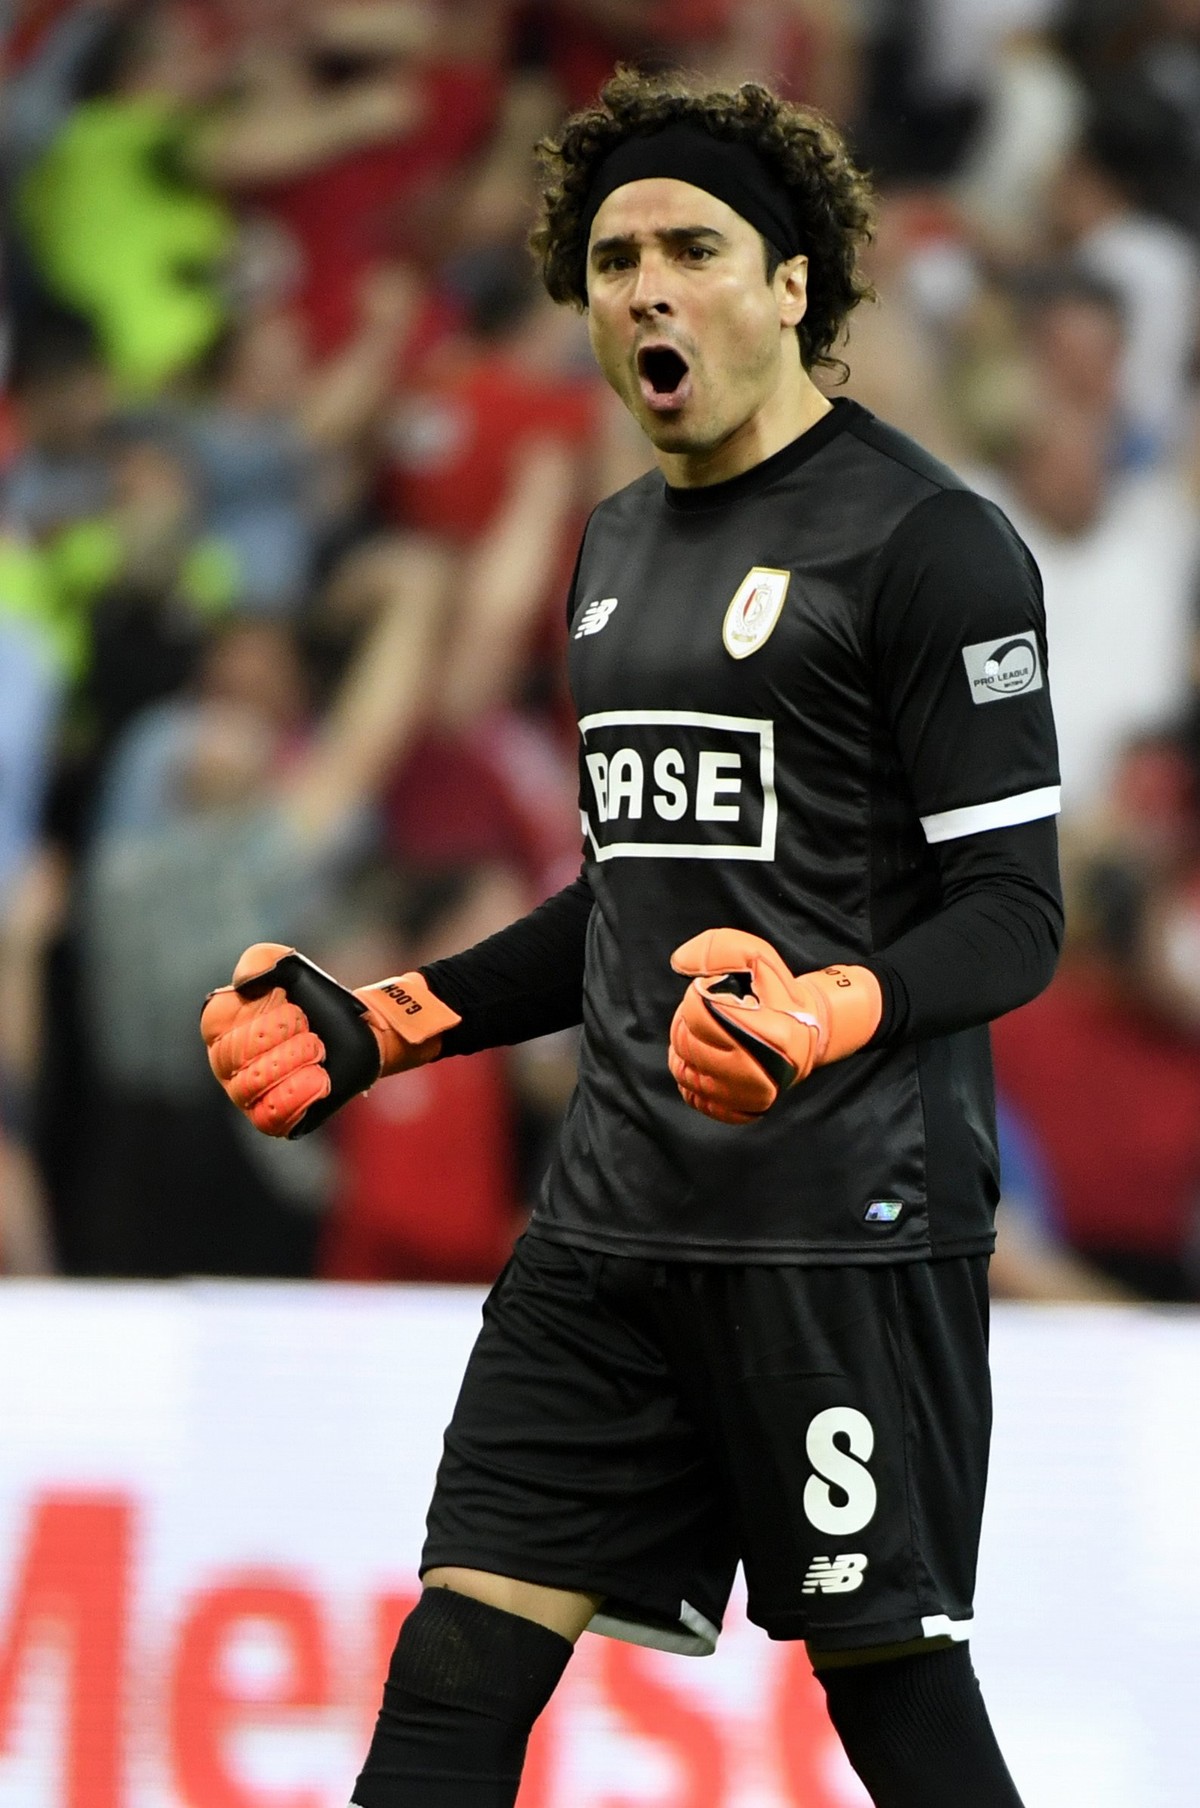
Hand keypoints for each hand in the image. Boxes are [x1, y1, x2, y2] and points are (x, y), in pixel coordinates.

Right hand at [200, 941, 459, 1137]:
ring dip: (290, 1063)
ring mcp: (249, 1095)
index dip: (255, 1014)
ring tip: (318, 1050)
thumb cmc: (316, 1001)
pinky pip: (268, 1120)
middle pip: (233, 1057)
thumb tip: (243, 985)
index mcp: (223, 1027)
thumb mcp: (290, 967)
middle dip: (278, 1037)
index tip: (291, 1005)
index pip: (215, 1024)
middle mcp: (228, 1064)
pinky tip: (319, 1078)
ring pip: (249, 1089)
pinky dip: (295, 1098)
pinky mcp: (275, 1119)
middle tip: (310, 1029)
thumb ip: (260, 961)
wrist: (357, 1032)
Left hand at [668, 929, 881, 1124]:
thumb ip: (719, 948)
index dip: (694, 998)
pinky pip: (695, 1098)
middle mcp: (762, 1071)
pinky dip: (692, 1079)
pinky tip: (707, 1063)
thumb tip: (680, 962)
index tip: (708, 995)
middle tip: (704, 1017)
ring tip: (705, 1038)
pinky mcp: (744, 1111)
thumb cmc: (778, 994)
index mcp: (769, 1031)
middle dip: (685, 1025)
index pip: (699, 1013)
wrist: (808, 1031)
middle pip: (687, 1046)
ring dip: (684, 1051)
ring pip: (686, 1074)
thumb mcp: (757, 956)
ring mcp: (752, 1096)